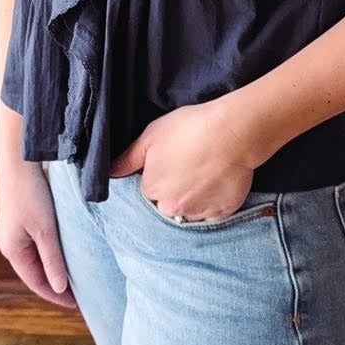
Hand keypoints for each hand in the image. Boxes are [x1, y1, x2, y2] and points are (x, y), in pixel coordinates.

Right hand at [0, 155, 77, 308]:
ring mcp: (11, 232)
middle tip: (78, 295)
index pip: (35, 282)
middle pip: (33, 273)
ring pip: (34, 259)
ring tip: (72, 278)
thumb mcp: (46, 231)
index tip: (75, 305)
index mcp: (12, 250)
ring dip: (51, 269)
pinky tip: (62, 254)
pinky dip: (48, 255)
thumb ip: (53, 260)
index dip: (55, 296)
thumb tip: (60, 288)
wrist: (20, 160)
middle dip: (54, 285)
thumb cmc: (31, 193)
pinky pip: (34, 246)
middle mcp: (8, 244)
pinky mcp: (18, 221)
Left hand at [106, 96, 262, 220]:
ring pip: (188, 212)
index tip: (170, 163)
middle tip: (188, 168)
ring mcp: (197, 213)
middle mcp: (171, 207)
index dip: (158, 176)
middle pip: (167, 205)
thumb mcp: (152, 135)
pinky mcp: (221, 214)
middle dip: (173, 192)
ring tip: (203, 177)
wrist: (233, 132)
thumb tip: (111, 173)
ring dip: (192, 200)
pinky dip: (212, 205)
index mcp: (152, 189)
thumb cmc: (191, 128)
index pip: (148, 191)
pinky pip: (211, 216)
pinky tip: (215, 186)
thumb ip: (128, 158)